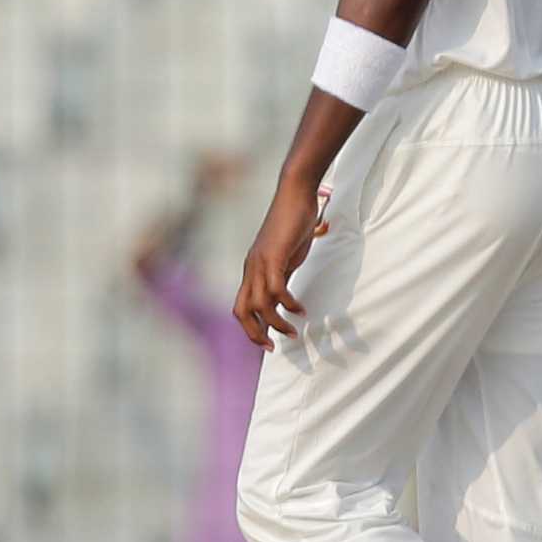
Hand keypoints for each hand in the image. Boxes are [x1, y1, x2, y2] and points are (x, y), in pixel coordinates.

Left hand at [232, 176, 328, 350]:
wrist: (295, 194)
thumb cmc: (293, 221)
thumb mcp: (287, 255)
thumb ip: (284, 273)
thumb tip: (287, 292)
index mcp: (253, 269)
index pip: (242, 306)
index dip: (251, 328)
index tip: (269, 342)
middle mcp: (251, 268)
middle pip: (242, 311)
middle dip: (255, 333)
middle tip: (274, 347)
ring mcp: (260, 263)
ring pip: (259, 304)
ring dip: (276, 323)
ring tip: (293, 331)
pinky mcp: (274, 257)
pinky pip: (276, 289)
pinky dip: (287, 303)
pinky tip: (300, 309)